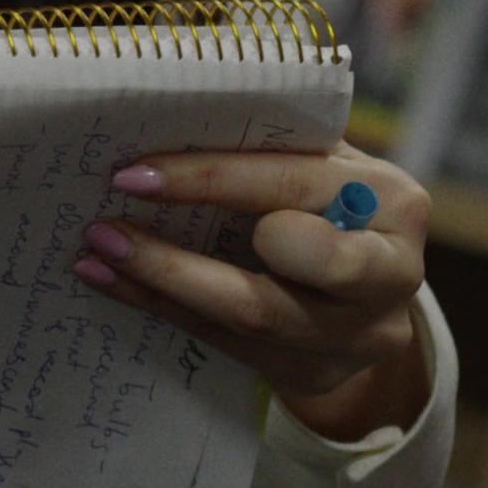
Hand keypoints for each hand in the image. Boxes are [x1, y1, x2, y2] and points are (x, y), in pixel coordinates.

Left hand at [74, 143, 432, 440]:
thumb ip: (274, 144)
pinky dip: (164, 309)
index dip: (212, 178)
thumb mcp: (323, 163)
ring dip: (160, 283)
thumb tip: (166, 114)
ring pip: (250, 316)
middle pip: (282, 270)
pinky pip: (228, 342)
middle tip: (106, 228)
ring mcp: (358, 336)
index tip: (133, 174)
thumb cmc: (329, 200)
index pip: (293, 182)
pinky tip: (111, 281)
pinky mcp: (317, 373)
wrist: (371, 288)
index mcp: (391, 200)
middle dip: (191, 252)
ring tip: (96, 252)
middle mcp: (389, 274)